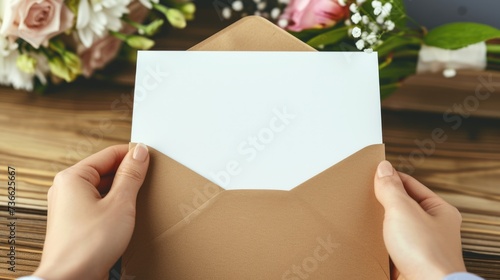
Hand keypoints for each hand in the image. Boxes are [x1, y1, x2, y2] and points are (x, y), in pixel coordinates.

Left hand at [34, 144, 149, 279]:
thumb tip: (140, 153)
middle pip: (104, 170)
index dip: (132, 155)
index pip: (109, 154)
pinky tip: (125, 214)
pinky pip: (97, 204)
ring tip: (138, 199)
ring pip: (101, 188)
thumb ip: (131, 175)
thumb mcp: (120, 204)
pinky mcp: (74, 222)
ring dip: (121, 191)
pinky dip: (113, 205)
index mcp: (72, 177)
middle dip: (127, 175)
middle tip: (148, 180)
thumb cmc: (88, 246)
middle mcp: (66, 189)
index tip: (151, 157)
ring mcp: (68, 206)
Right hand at [374, 161, 465, 279]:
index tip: (372, 174)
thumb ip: (391, 188)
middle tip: (364, 194)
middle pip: (402, 207)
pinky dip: (376, 244)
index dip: (391, 178)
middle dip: (382, 202)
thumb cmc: (426, 253)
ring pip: (393, 228)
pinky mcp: (406, 264)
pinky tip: (364, 239)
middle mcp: (432, 229)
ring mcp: (419, 248)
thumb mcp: (403, 210)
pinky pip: (388, 248)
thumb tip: (384, 168)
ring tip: (361, 216)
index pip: (411, 185)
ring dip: (378, 225)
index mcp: (440, 211)